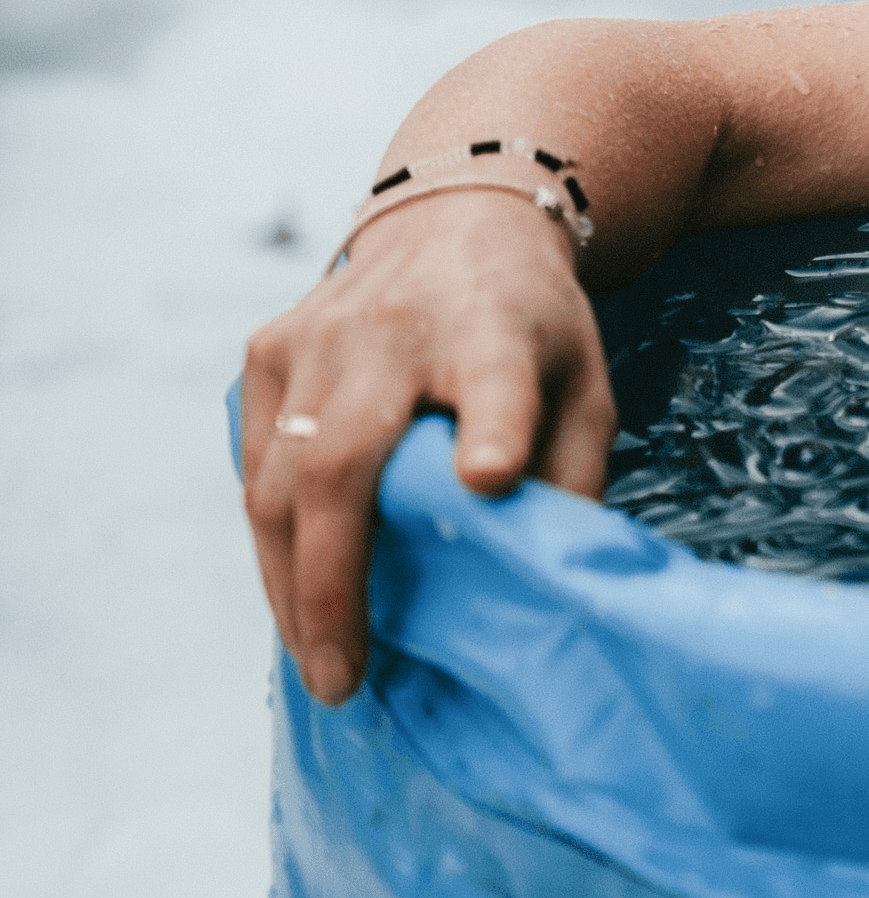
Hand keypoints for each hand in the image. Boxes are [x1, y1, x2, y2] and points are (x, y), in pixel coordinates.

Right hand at [240, 191, 613, 704]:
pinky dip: (271, 539)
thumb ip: (571, 470)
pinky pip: (254, 465)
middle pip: (342, 461)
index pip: (492, 381)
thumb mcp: (585, 383)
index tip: (490, 478)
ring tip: (319, 659)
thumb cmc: (532, 328)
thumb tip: (544, 579)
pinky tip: (296, 594)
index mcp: (493, 329)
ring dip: (289, 582)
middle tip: (343, 674)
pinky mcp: (266, 349)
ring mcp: (315, 338)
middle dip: (334, 581)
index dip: (493, 431)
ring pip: (275, 480)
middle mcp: (393, 330)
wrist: (458, 222)